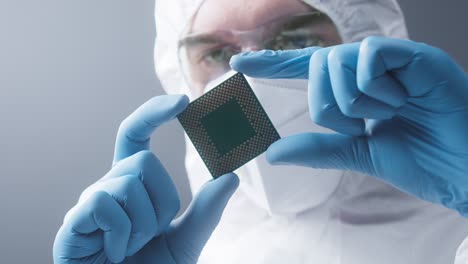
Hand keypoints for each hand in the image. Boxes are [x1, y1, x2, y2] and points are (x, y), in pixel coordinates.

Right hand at [53, 95, 238, 262]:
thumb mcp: (185, 241)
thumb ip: (205, 212)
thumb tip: (231, 177)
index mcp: (132, 185)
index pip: (136, 135)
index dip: (153, 113)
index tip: (182, 101)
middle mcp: (109, 187)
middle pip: (142, 162)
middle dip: (161, 201)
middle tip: (154, 233)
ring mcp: (89, 204)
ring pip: (128, 183)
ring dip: (144, 225)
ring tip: (132, 248)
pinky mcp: (73, 223)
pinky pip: (105, 205)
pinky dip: (122, 236)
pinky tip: (115, 254)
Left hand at [230, 36, 467, 215]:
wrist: (464, 169)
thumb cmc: (421, 159)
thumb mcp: (359, 155)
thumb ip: (318, 149)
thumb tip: (272, 152)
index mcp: (356, 90)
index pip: (306, 69)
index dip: (272, 65)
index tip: (239, 63)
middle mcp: (369, 69)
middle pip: (317, 66)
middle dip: (329, 106)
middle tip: (363, 126)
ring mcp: (391, 60)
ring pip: (337, 62)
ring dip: (354, 102)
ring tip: (388, 114)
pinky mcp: (413, 55)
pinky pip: (367, 56)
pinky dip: (375, 88)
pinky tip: (402, 101)